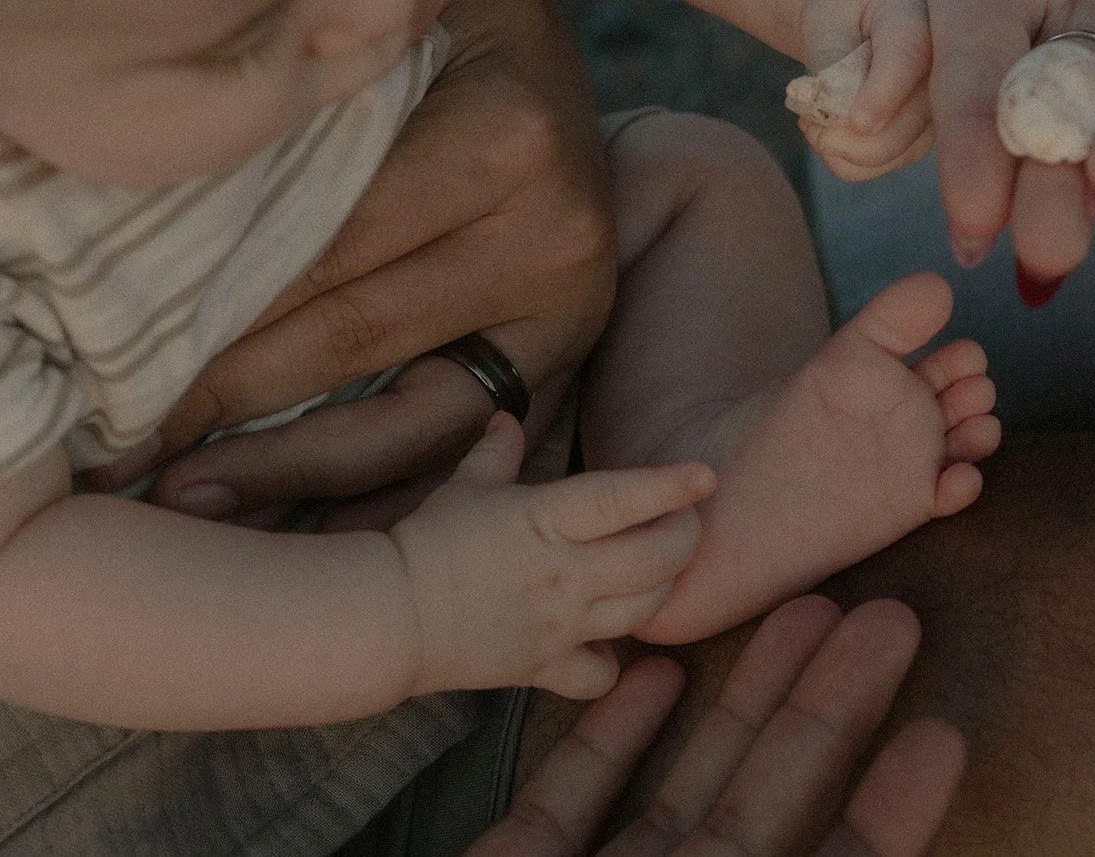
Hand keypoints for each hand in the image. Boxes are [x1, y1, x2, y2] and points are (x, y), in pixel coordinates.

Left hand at [91, 0, 618, 515]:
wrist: (545, 41)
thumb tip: (197, 10)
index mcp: (508, 139)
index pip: (329, 247)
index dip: (210, 308)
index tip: (97, 356)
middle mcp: (555, 235)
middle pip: (354, 336)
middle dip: (221, 395)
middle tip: (107, 451)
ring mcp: (568, 306)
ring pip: (411, 419)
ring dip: (287, 467)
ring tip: (170, 494)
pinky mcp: (562, 352)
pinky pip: (453, 438)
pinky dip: (362, 477)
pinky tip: (269, 494)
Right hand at [394, 414, 714, 700]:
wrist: (390, 617)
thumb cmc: (428, 541)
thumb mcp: (464, 487)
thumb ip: (495, 453)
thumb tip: (506, 419)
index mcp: (547, 520)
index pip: (622, 500)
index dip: (668, 487)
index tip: (705, 475)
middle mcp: (565, 574)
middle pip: (656, 561)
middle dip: (685, 538)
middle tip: (686, 522)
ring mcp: (560, 625)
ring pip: (643, 612)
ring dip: (663, 589)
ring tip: (659, 569)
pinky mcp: (544, 667)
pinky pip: (600, 675)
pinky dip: (613, 663)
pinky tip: (609, 643)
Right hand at [472, 595, 965, 856]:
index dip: (889, 814)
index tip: (941, 733)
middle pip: (768, 813)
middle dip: (827, 715)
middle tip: (886, 621)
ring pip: (683, 792)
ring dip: (741, 700)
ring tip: (805, 614)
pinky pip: (567, 808)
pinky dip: (611, 740)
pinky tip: (656, 673)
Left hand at [796, 0, 935, 181]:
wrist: (860, 19)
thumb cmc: (843, 11)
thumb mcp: (828, 17)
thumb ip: (833, 58)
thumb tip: (840, 111)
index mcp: (920, 19)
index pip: (908, 57)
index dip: (884, 93)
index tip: (860, 122)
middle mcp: (941, 72)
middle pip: (903, 125)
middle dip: (843, 136)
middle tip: (807, 120)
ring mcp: (935, 112)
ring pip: (886, 155)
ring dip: (836, 147)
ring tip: (815, 118)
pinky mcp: (918, 140)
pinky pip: (874, 169)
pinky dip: (841, 159)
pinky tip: (831, 131)